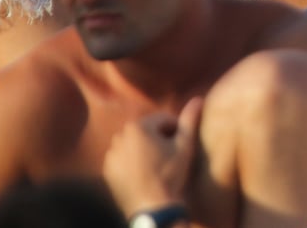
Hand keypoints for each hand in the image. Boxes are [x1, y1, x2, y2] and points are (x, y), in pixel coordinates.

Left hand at [102, 96, 203, 216]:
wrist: (152, 207)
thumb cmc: (170, 175)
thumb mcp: (184, 146)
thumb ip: (189, 120)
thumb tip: (198, 98)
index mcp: (138, 126)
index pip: (163, 120)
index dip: (176, 130)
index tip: (182, 145)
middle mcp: (120, 136)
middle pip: (148, 131)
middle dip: (160, 139)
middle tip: (170, 156)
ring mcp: (112, 154)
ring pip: (135, 144)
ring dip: (146, 149)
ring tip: (158, 166)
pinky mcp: (108, 170)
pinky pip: (124, 159)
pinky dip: (133, 162)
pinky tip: (145, 174)